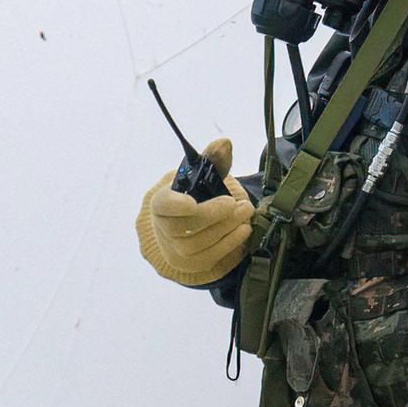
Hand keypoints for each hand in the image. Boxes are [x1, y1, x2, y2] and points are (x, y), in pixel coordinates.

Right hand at [136, 138, 252, 284]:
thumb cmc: (194, 195)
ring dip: (226, 227)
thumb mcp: (202, 175)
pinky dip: (229, 243)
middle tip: (239, 203)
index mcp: (161, 203)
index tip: (193, 202)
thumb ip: (212, 160)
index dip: (176, 205)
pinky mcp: (191, 263)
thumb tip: (224, 143)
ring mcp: (175, 250)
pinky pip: (210, 256)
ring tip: (246, 213)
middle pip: (185, 226)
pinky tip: (244, 230)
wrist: (187, 225)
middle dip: (214, 214)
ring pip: (199, 242)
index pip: (163, 206)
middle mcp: (163, 229)